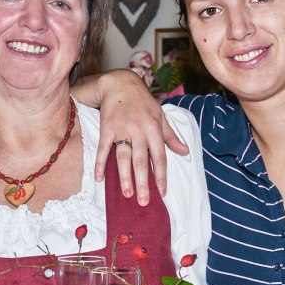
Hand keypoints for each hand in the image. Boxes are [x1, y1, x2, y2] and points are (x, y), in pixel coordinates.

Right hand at [71, 70, 188, 205]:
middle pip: (141, 160)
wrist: (120, 83)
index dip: (161, 175)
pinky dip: (101, 164)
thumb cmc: (142, 101)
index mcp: (153, 128)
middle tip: (144, 201)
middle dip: (143, 182)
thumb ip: (171, 136)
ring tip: (127, 194)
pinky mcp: (106, 129)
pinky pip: (103, 149)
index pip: (159, 156)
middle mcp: (138, 130)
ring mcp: (121, 130)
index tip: (162, 192)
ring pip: (123, 157)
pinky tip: (100, 178)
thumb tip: (184, 152)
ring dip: (124, 177)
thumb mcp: (160, 115)